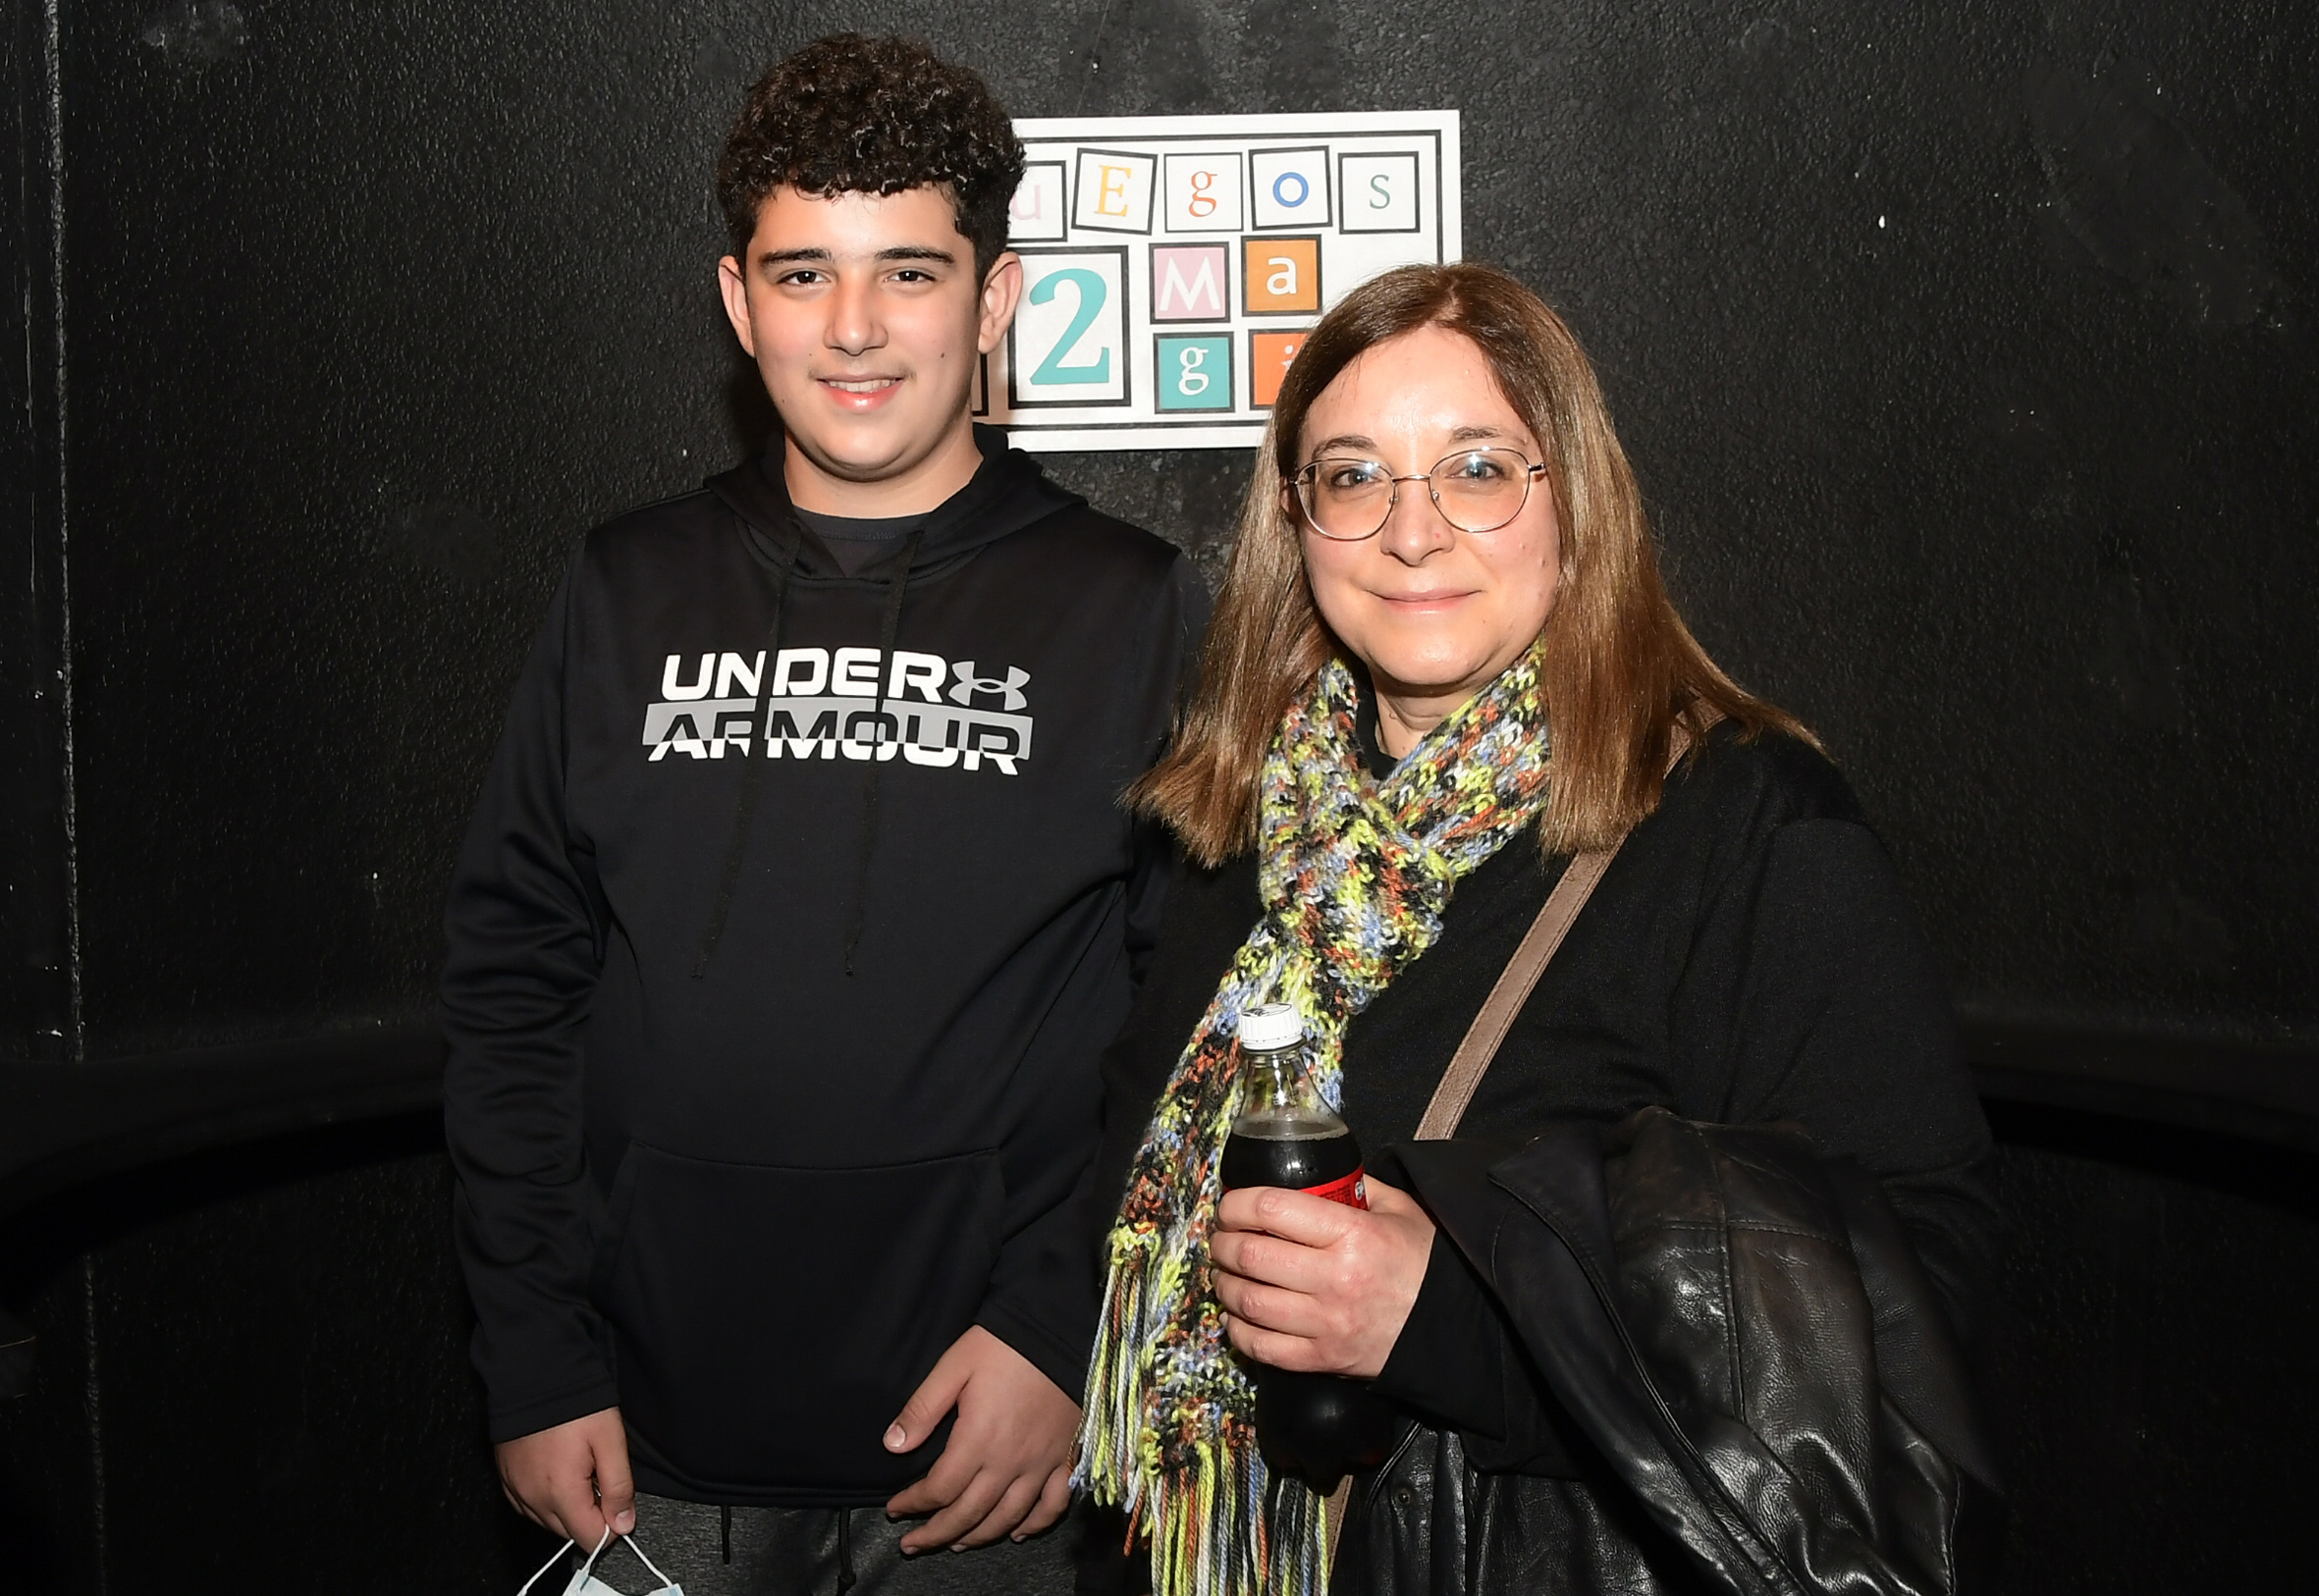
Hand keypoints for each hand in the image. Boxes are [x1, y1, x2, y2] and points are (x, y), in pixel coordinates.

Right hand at [496, 1405, 634, 1545]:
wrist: (534, 1376)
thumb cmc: (574, 1405)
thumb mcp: (611, 1441)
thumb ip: (619, 1488)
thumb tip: (624, 1524)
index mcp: (561, 1493)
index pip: (591, 1538)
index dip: (612, 1525)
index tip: (616, 1499)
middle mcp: (533, 1499)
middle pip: (569, 1533)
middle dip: (590, 1514)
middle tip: (597, 1474)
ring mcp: (515, 1489)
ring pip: (548, 1521)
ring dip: (567, 1506)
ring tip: (577, 1468)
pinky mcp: (506, 1479)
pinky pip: (528, 1505)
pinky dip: (545, 1497)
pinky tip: (557, 1473)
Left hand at [883, 1324, 1079, 1552]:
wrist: (1059, 1329)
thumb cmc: (1003, 1346)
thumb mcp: (953, 1366)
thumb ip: (922, 1408)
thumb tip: (893, 1444)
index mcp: (978, 1439)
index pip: (940, 1489)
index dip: (913, 1503)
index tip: (895, 1509)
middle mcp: (1009, 1461)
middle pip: (969, 1514)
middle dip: (936, 1534)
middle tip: (912, 1544)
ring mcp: (1041, 1464)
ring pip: (1007, 1518)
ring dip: (978, 1537)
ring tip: (956, 1544)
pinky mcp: (1065, 1458)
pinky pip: (1052, 1506)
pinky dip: (1034, 1525)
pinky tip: (1017, 1533)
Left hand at [1210, 1178, 1435, 1379]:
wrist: (1457, 1328)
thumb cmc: (1426, 1264)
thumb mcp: (1401, 1211)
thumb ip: (1358, 1188)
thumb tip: (1317, 1174)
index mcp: (1352, 1234)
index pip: (1272, 1209)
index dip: (1236, 1203)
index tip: (1229, 1205)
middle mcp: (1334, 1278)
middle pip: (1251, 1254)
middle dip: (1223, 1243)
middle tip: (1220, 1238)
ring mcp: (1326, 1323)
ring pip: (1249, 1301)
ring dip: (1224, 1284)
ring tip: (1224, 1273)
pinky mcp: (1324, 1359)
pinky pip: (1262, 1347)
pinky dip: (1239, 1330)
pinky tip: (1237, 1315)